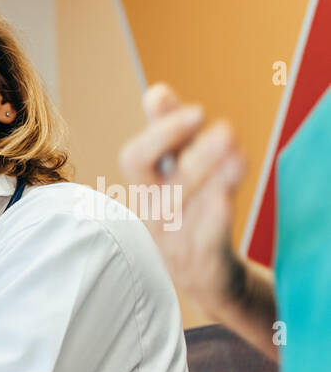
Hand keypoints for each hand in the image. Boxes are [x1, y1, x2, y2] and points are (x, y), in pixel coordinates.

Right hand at [118, 83, 247, 317]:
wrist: (207, 280)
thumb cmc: (191, 222)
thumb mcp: (179, 179)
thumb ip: (171, 138)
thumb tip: (155, 91)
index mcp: (148, 190)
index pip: (136, 155)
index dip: (159, 130)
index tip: (189, 108)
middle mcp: (154, 210)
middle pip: (144, 172)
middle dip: (171, 141)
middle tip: (209, 118)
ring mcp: (173, 238)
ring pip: (176, 203)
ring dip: (203, 173)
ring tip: (235, 151)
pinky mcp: (201, 263)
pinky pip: (202, 240)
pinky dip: (211, 218)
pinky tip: (225, 198)